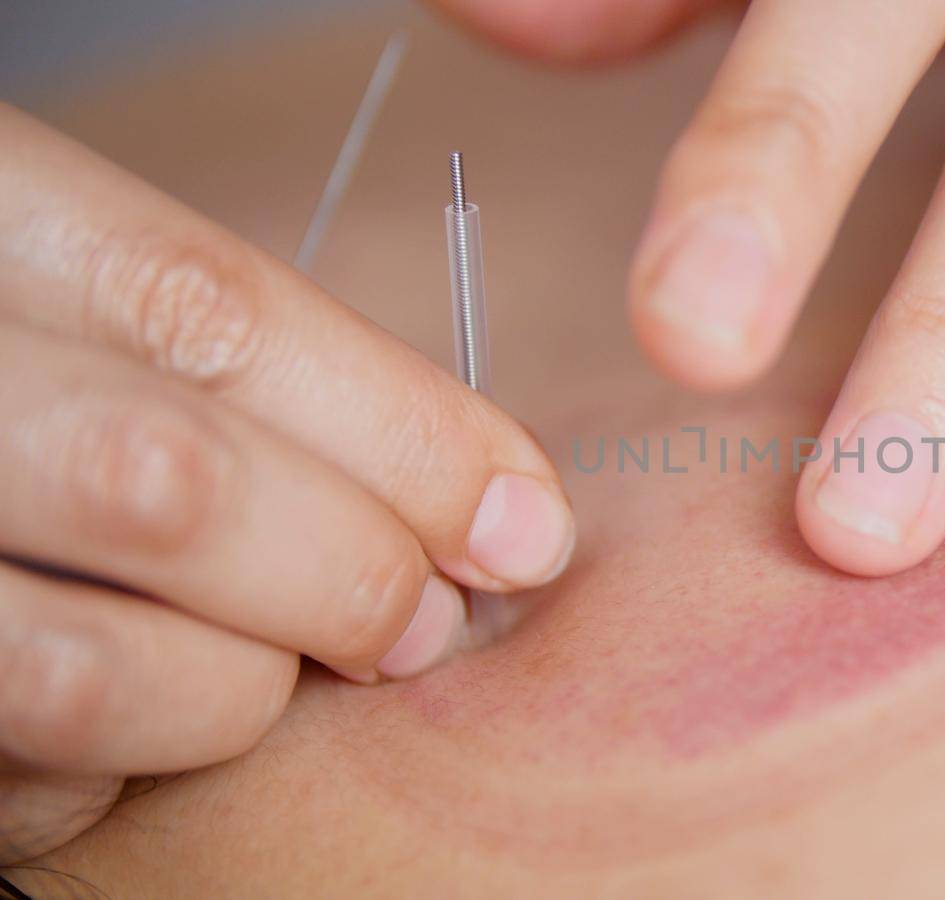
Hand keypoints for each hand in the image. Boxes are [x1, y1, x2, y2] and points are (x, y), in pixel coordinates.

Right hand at [0, 105, 574, 860]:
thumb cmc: (41, 377)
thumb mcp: (101, 313)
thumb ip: (256, 381)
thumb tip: (498, 510)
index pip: (211, 315)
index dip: (407, 434)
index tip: (527, 523)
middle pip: (172, 484)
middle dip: (349, 571)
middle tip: (424, 622)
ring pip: (94, 663)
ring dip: (245, 686)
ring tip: (284, 669)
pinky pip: (29, 759)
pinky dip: (132, 752)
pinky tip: (154, 707)